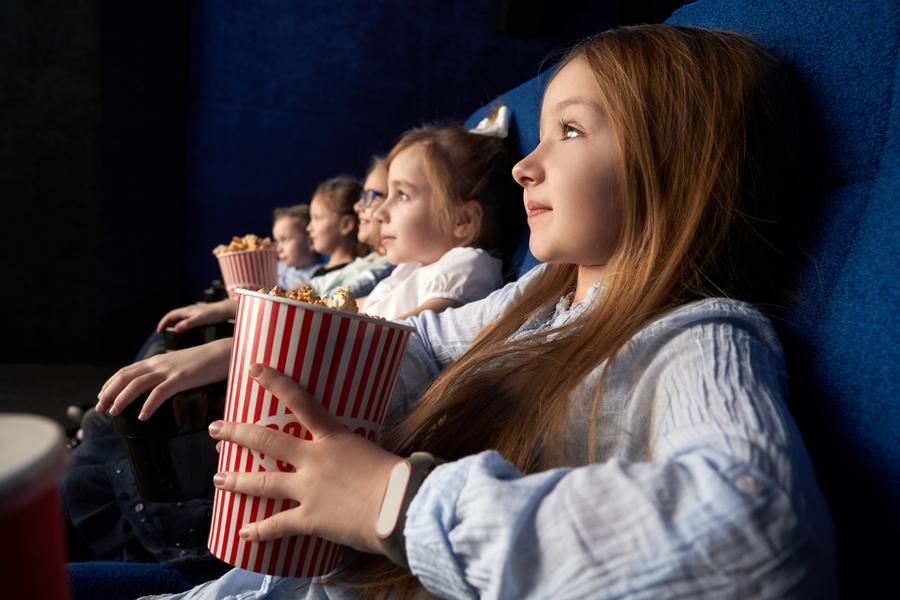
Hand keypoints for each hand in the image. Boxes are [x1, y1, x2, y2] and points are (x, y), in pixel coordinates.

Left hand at [97, 337, 232, 419]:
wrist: (226, 352)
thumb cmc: (206, 362)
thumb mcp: (181, 365)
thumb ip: (167, 374)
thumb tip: (158, 388)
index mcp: (158, 361)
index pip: (127, 371)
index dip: (110, 383)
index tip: (102, 396)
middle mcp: (159, 364)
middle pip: (126, 377)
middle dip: (109, 392)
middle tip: (100, 408)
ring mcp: (170, 370)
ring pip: (137, 384)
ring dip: (122, 399)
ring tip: (114, 412)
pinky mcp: (182, 378)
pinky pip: (160, 392)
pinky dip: (148, 404)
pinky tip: (143, 416)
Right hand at [156, 299, 236, 332]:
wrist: (224, 310)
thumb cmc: (213, 314)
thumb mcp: (199, 320)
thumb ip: (187, 324)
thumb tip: (175, 329)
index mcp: (186, 311)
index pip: (170, 315)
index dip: (163, 323)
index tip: (159, 331)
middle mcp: (188, 310)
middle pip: (173, 316)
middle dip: (166, 323)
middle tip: (162, 331)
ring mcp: (193, 312)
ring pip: (179, 317)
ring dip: (172, 323)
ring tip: (170, 331)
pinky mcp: (198, 314)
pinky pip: (185, 318)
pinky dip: (180, 323)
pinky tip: (183, 328)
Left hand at [209, 364, 401, 553]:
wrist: (402, 507)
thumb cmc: (400, 477)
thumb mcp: (376, 452)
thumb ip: (358, 452)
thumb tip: (358, 456)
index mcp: (334, 437)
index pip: (300, 401)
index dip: (275, 382)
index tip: (254, 369)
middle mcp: (315, 459)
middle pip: (268, 441)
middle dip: (237, 433)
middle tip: (215, 428)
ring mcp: (309, 489)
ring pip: (264, 482)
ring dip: (238, 480)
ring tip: (218, 478)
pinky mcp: (311, 519)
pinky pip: (277, 525)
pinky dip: (259, 530)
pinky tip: (243, 532)